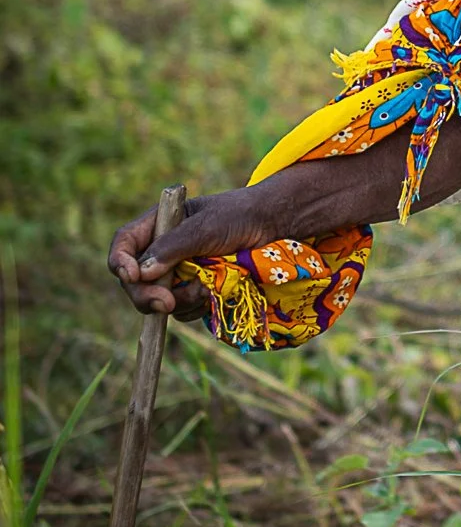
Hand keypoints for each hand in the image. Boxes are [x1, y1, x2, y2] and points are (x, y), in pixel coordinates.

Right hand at [106, 188, 279, 319]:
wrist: (274, 228)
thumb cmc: (240, 216)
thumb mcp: (206, 227)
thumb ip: (173, 247)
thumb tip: (141, 273)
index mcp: (159, 225)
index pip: (124, 245)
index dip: (120, 262)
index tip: (133, 276)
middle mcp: (163, 250)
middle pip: (134, 281)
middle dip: (148, 294)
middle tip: (168, 304)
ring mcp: (178, 272)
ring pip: (158, 300)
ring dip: (179, 301)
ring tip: (206, 289)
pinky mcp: (194, 290)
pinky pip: (181, 310)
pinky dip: (193, 307)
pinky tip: (211, 296)